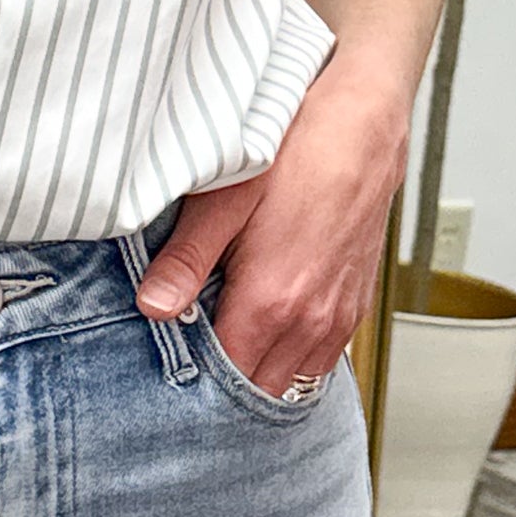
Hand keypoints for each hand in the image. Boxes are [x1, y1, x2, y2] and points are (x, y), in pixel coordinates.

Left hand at [132, 62, 407, 396]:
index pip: (224, 380)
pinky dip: (290, 359)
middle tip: (192, 355)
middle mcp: (309, 322)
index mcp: (271, 303)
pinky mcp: (354, 307)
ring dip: (259, 373)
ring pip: (291, 381)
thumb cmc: (297, 153)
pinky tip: (268, 329)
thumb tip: (152, 307)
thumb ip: (186, 261)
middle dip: (223, 382)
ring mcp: (337, 318)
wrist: (364, 127)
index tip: (170, 364)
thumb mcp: (223, 199)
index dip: (193, 379)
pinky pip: (319, 361)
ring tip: (229, 342)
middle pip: (257, 390)